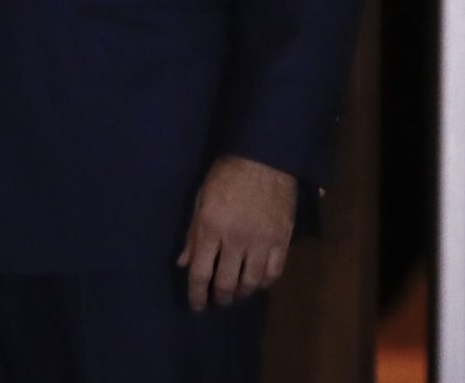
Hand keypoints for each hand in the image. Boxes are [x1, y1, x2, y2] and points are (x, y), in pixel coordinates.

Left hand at [176, 155, 296, 310]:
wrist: (263, 158)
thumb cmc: (225, 175)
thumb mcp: (200, 200)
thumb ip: (192, 235)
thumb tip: (183, 264)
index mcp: (210, 227)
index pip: (200, 272)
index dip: (196, 294)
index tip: (196, 306)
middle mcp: (235, 239)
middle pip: (226, 283)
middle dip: (219, 298)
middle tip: (217, 301)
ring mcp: (261, 241)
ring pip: (251, 283)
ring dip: (242, 294)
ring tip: (236, 294)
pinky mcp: (282, 240)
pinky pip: (274, 273)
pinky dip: (265, 283)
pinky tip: (258, 283)